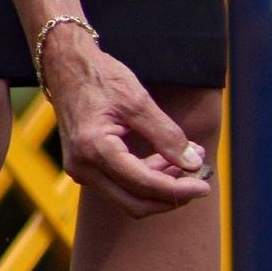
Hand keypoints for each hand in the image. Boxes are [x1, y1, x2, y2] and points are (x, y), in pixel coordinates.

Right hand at [40, 25, 210, 217]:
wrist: (66, 67)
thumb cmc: (100, 78)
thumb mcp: (138, 102)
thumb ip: (167, 135)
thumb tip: (193, 163)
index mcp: (95, 149)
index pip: (144, 184)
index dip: (178, 190)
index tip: (205, 187)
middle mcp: (83, 167)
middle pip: (136, 203)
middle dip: (172, 195)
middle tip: (200, 177)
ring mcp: (82, 170)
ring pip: (131, 197)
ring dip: (163, 185)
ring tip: (192, 159)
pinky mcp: (87, 168)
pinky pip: (123, 185)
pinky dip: (149, 178)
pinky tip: (170, 159)